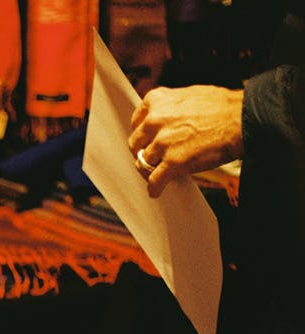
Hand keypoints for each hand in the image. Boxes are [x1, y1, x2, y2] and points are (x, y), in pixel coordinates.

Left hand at [127, 85, 243, 196]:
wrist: (244, 118)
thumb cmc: (222, 106)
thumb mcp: (189, 95)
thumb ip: (170, 106)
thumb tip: (164, 118)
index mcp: (157, 100)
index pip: (137, 122)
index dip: (143, 134)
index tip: (147, 141)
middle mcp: (155, 120)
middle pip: (136, 144)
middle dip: (144, 151)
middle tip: (153, 158)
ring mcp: (163, 142)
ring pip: (144, 163)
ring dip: (150, 170)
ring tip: (158, 174)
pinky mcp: (173, 162)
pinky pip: (155, 180)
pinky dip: (154, 188)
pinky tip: (156, 191)